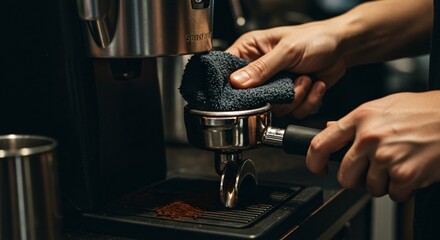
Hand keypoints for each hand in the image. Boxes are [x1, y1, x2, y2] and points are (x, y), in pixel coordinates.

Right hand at [225, 22, 347, 117]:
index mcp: (250, 51)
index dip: (232, 87)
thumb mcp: (287, 51)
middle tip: (290, 82)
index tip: (247, 93)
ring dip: (295, 98)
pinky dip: (307, 102)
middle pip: (251, 99)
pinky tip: (314, 84)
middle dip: (275, 96)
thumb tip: (236, 82)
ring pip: (273, 109)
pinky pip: (292, 112)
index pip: (227, 73)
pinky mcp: (289, 97)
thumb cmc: (316, 38)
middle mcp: (258, 70)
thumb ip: (261, 68)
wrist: (343, 47)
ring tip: (305, 79)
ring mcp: (274, 86)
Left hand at [306, 91, 439, 201]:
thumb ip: (355, 122)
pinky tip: (412, 170)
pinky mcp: (404, 174)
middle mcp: (368, 137)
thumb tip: (330, 128)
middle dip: (357, 178)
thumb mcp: (382, 107)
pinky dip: (403, 188)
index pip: (320, 144)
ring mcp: (385, 157)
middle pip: (345, 176)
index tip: (318, 168)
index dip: (314, 162)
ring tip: (399, 163)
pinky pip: (394, 194)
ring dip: (384, 182)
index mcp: (360, 118)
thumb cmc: (421, 111)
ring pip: (370, 188)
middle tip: (373, 170)